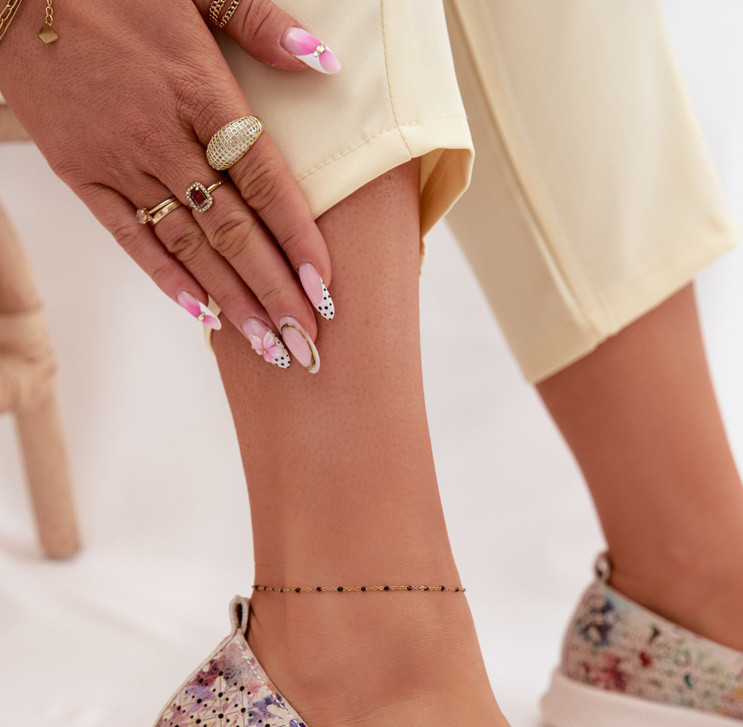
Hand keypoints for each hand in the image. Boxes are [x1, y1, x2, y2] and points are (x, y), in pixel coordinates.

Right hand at [0, 0, 341, 370]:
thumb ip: (258, 24)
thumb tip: (322, 62)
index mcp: (199, 89)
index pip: (263, 180)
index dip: (297, 238)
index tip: (325, 285)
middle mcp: (162, 136)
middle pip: (232, 229)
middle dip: (274, 290)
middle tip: (307, 340)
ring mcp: (120, 161)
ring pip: (188, 245)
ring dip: (232, 300)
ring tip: (269, 345)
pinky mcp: (82, 175)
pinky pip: (131, 239)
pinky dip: (168, 280)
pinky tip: (203, 315)